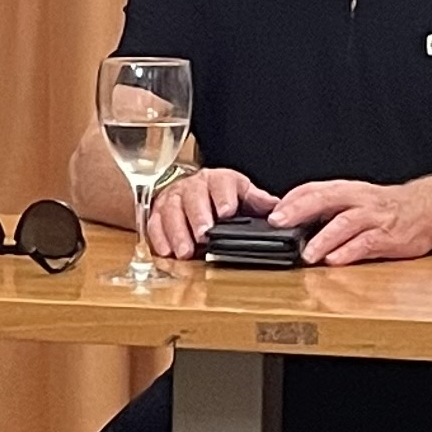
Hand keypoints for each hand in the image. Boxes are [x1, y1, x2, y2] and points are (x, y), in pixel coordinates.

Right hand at [143, 167, 276, 259]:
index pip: (222, 184)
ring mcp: (173, 198)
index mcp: (218, 180)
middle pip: (194, 197)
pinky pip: (154, 223)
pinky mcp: (157, 213)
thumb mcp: (242, 193)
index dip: (224, 197)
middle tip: (204, 234)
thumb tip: (277, 208)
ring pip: (171, 211)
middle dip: (198, 216)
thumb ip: (257, 201)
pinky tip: (166, 251)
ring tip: (185, 251)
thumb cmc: (219, 196)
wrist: (189, 192)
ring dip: (178, 231)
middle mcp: (194, 186)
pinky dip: (159, 238)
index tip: (227, 211)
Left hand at [273, 178, 431, 266]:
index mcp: (348, 190)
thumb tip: (294, 221)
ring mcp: (374, 218)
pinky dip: (349, 252)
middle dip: (299, 211)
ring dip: (323, 239)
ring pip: (344, 224)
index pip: (314, 188)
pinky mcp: (388, 237)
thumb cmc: (387, 208)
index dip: (292, 199)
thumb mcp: (356, 200)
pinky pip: (366, 244)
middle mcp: (359, 200)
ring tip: (306, 254)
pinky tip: (334, 260)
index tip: (272, 211)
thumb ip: (329, 209)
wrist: (428, 209)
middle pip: (325, 199)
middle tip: (278, 223)